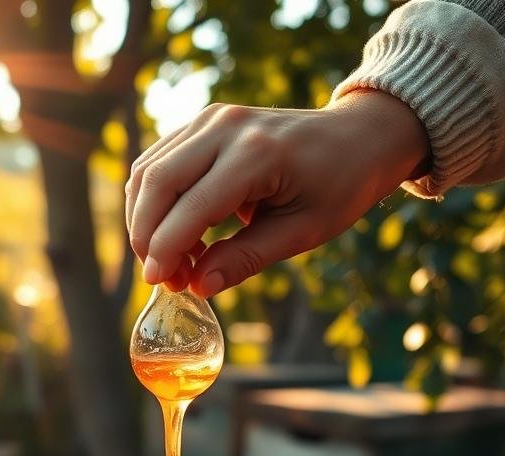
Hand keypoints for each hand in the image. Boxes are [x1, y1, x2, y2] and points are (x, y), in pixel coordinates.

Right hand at [124, 89, 429, 294]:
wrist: (360, 134)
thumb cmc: (339, 186)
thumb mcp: (302, 232)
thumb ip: (247, 258)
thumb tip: (198, 286)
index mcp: (258, 154)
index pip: (192, 206)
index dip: (167, 248)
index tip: (158, 283)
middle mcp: (226, 127)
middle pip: (157, 182)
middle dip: (147, 235)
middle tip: (162, 277)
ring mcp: (210, 118)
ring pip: (148, 170)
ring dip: (144, 219)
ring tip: (170, 259)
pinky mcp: (202, 122)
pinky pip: (157, 161)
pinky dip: (153, 201)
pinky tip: (174, 232)